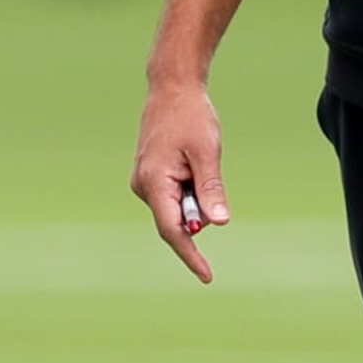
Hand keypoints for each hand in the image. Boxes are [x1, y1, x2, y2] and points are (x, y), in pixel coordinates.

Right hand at [130, 82, 229, 283]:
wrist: (172, 87)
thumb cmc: (190, 116)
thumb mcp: (207, 152)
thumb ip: (211, 189)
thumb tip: (219, 224)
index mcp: (153, 181)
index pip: (172, 230)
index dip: (190, 254)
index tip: (208, 275)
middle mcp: (143, 185)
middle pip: (176, 221)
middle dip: (198, 212)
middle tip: (207, 171)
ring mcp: (144, 180)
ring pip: (176, 209)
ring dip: (194, 197)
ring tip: (198, 158)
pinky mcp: (150, 176)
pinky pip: (173, 197)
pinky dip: (189, 189)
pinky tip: (191, 160)